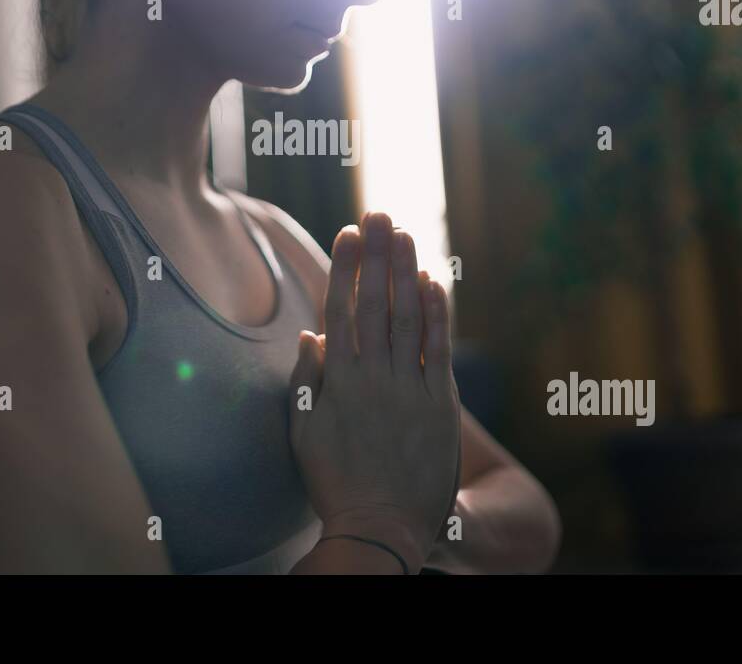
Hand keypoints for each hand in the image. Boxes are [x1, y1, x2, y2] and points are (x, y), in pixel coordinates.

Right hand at [288, 212, 460, 568]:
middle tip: (377, 214)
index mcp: (338, 381)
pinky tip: (433, 282)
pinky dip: (437, 314)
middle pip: (375, 303)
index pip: (341, 309)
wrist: (382, 527)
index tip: (347, 232)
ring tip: (405, 234)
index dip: (345, 267)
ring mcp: (409, 388)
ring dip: (406, 272)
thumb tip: (311, 333)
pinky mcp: (439, 404)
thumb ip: (306, 380)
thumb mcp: (303, 433)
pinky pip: (438, 349)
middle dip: (376, 254)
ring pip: (407, 317)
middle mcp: (373, 377)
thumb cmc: (335, 482)